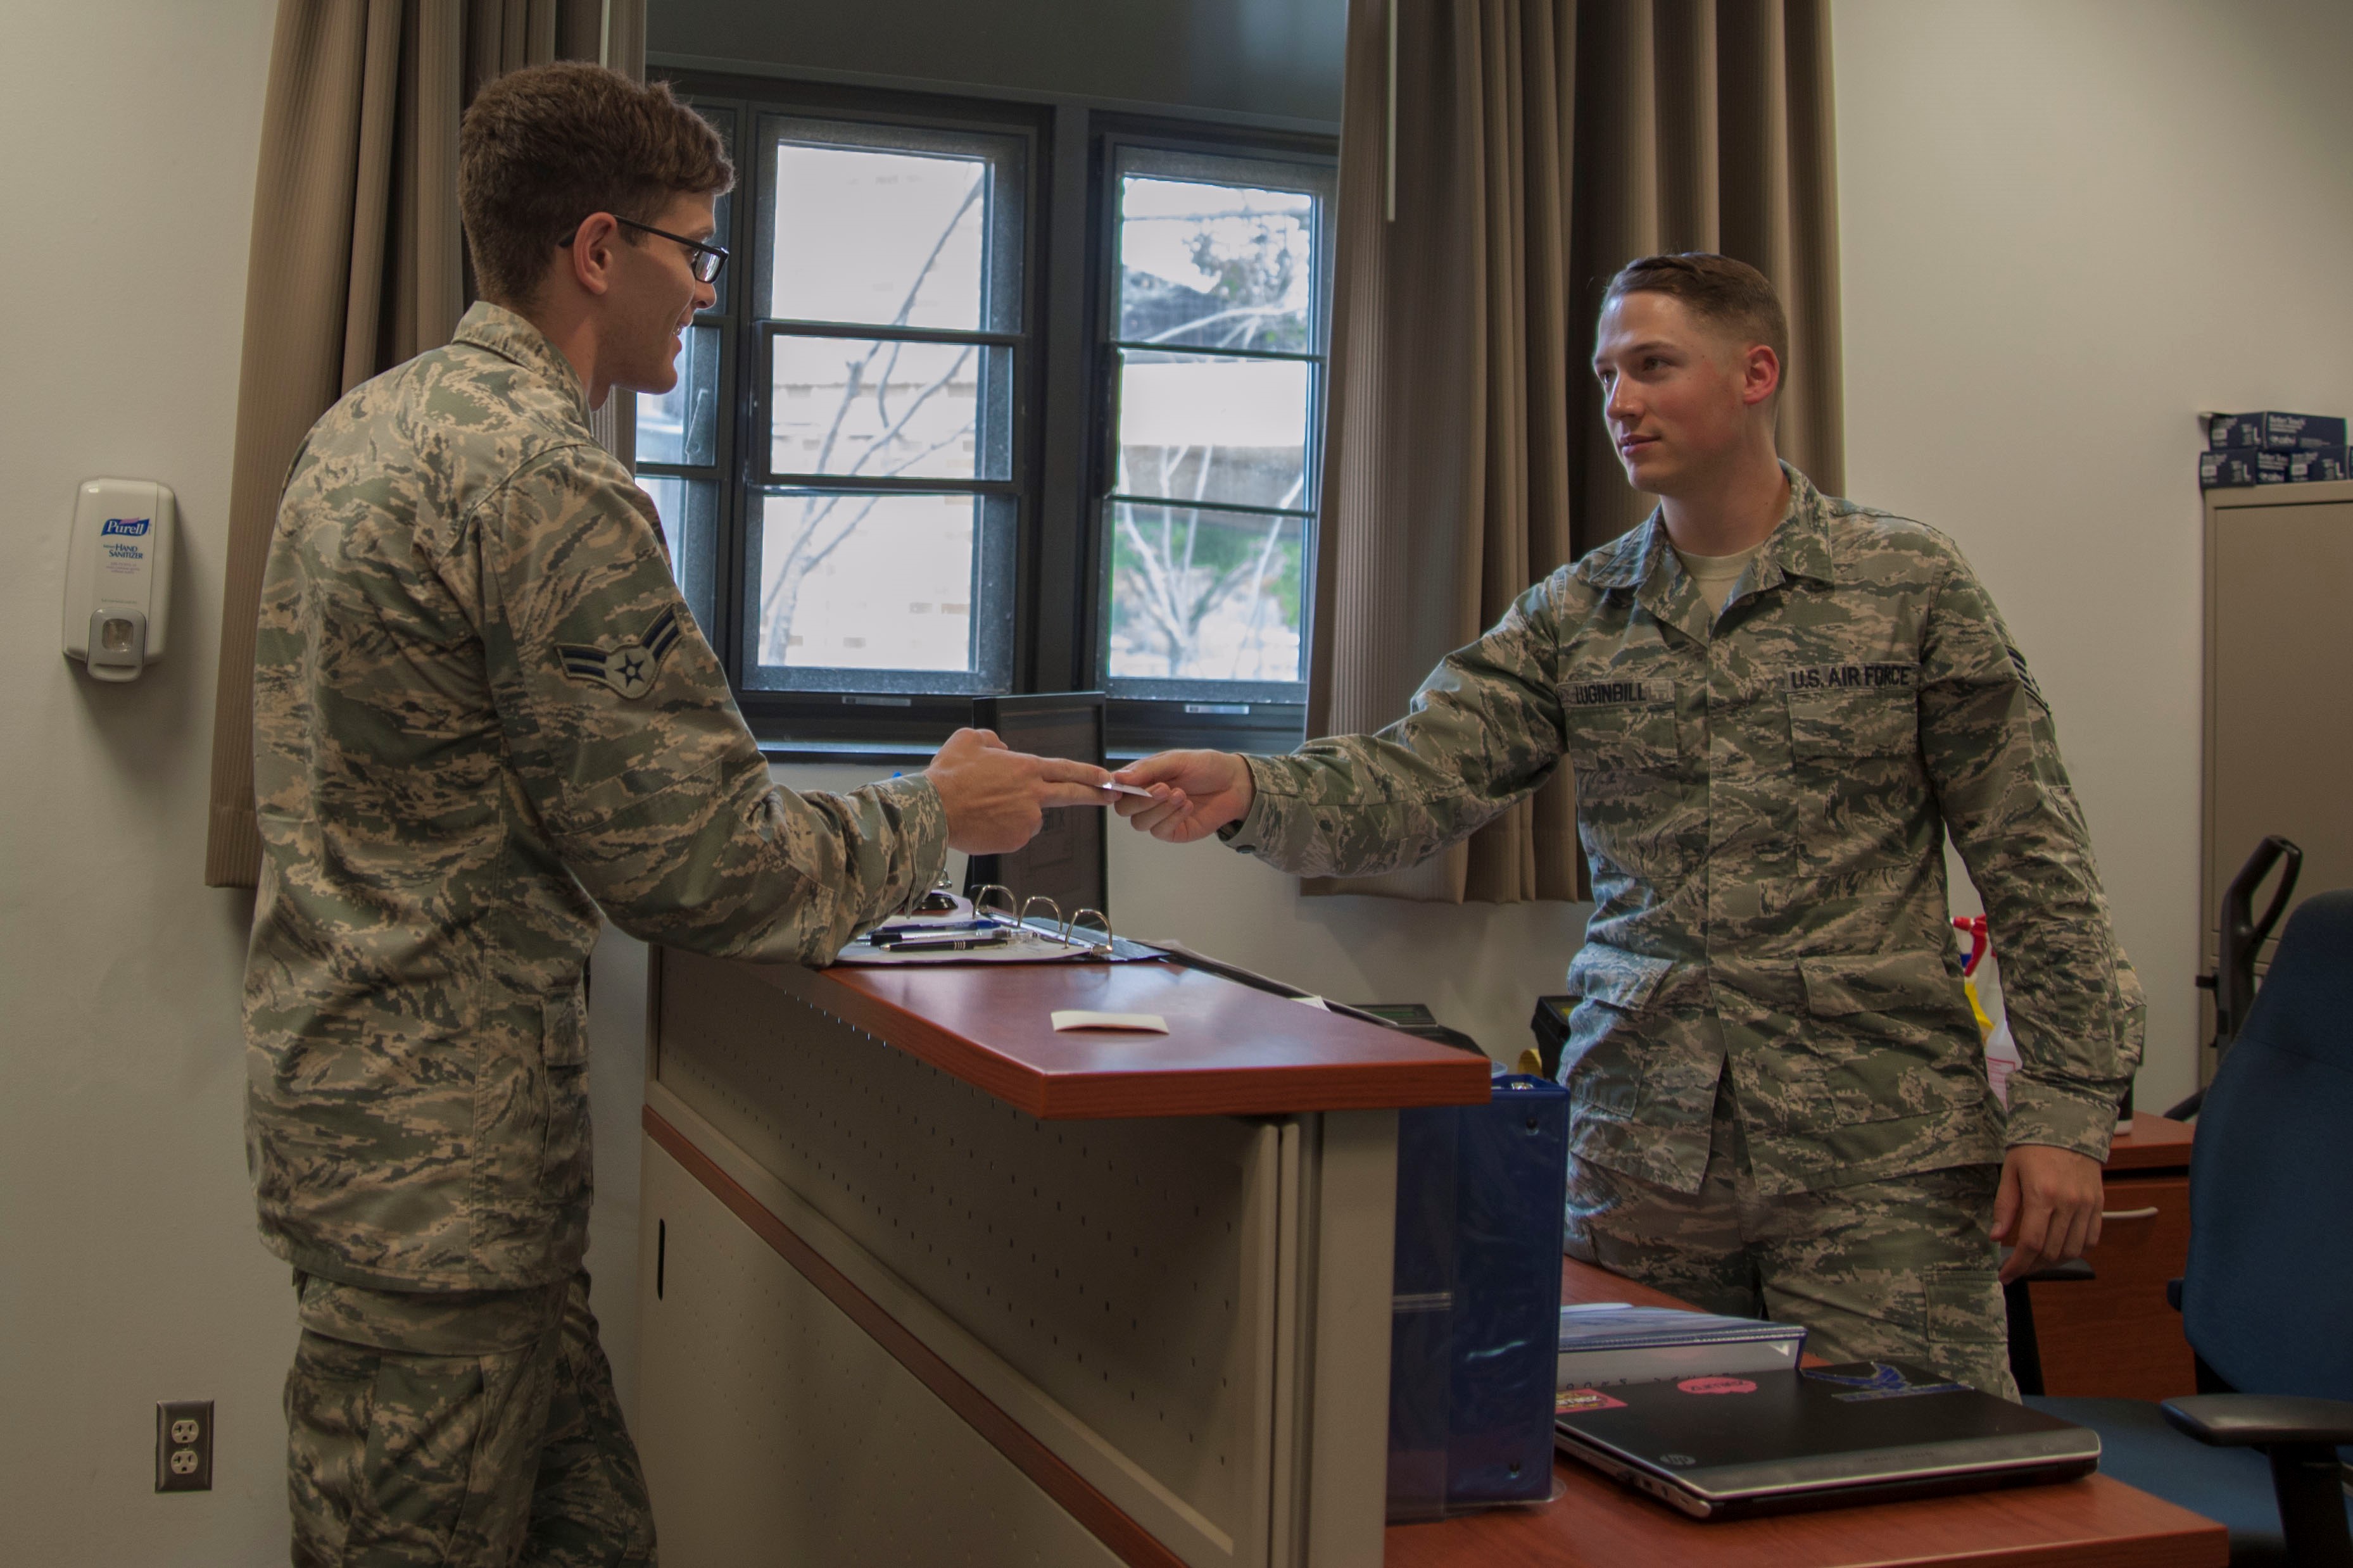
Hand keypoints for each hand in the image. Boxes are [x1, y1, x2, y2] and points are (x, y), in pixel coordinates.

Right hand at [926, 728, 1111, 854]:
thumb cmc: (948, 777)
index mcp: (1025, 768)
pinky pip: (1015, 834)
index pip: (1067, 769)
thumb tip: (1001, 749)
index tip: (1107, 777)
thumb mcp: (968, 740)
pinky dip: (1004, 830)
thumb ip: (992, 740)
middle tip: (1111, 797)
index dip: (1090, 773)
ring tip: (986, 808)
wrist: (934, 810)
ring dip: (1017, 814)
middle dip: (1096, 795)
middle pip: (1073, 794)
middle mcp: (1033, 794)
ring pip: (1031, 817)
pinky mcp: (1016, 840)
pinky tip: (984, 822)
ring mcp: (1027, 819)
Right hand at [1109, 750, 1252, 843]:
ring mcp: (1159, 817)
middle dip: (1141, 800)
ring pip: (1140, 823)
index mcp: (1142, 778)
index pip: (1117, 787)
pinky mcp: (1174, 831)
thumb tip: (1118, 778)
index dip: (1114, 789)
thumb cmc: (1205, 767)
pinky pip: (1160, 832)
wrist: (1234, 783)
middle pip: (1124, 809)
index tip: (1123, 785)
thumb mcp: (1176, 760)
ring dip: (1160, 809)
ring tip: (1181, 794)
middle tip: (1164, 787)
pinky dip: (1173, 818)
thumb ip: (1147, 769)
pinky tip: (1187, 806)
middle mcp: (1147, 799)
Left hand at [1993, 1144, 2105, 1282]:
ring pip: (2073, 1251)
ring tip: (2035, 1261)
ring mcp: (2086, 1205)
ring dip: (2053, 1262)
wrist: (2068, 1126)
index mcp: (2043, 1194)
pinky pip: (2091, 1240)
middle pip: (2052, 1252)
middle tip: (2017, 1266)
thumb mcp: (2010, 1172)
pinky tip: (2058, 1249)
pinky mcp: (2098, 1205)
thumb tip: (1995, 1236)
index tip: (2005, 1274)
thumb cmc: (2033, 1147)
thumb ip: (2004, 1206)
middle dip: (2031, 1266)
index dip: (2017, 1264)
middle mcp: (2069, 1203)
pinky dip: (2075, 1251)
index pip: (2031, 1244)